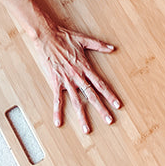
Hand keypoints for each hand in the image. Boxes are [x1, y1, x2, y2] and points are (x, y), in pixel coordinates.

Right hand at [32, 19, 120, 133]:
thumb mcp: (83, 39)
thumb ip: (99, 45)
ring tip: (87, 130)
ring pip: (76, 101)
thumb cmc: (64, 36)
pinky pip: (57, 99)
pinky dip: (57, 111)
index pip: (100, 84)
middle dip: (101, 109)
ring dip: (82, 116)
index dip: (110, 95)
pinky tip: (58, 122)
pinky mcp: (55, 81)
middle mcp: (77, 76)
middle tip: (110, 121)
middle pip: (91, 95)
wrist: (46, 36)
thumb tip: (113, 48)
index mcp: (85, 67)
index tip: (118, 105)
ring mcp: (66, 80)